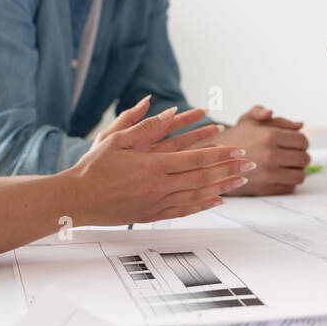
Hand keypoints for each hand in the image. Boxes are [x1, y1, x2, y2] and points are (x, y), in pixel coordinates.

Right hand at [67, 102, 254, 224]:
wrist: (76, 200)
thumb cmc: (94, 168)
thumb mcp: (117, 140)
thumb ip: (144, 125)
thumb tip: (169, 110)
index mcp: (153, 165)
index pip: (195, 159)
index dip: (220, 154)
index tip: (238, 149)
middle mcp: (159, 186)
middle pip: (203, 177)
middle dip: (229, 169)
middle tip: (250, 164)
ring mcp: (156, 203)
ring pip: (198, 195)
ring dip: (222, 187)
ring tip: (242, 181)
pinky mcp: (152, 215)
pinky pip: (184, 210)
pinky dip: (203, 205)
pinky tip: (218, 200)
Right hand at [221, 105, 309, 195]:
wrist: (214, 160)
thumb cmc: (235, 138)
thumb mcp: (249, 119)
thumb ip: (275, 117)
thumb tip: (299, 125)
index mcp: (270, 135)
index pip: (303, 141)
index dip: (301, 142)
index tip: (294, 143)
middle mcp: (270, 155)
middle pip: (304, 159)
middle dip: (300, 156)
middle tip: (291, 155)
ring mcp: (268, 174)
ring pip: (300, 176)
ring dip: (296, 171)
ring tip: (287, 166)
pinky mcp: (265, 189)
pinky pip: (290, 188)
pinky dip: (287, 183)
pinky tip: (278, 175)